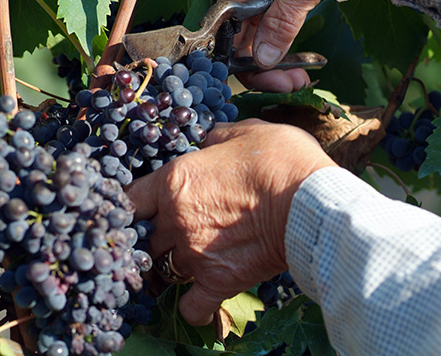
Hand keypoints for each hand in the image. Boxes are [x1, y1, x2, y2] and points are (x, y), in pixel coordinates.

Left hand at [125, 119, 335, 325]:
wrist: (311, 202)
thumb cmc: (281, 160)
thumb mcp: (245, 132)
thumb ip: (215, 139)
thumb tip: (206, 143)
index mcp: (175, 182)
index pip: (129, 199)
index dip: (131, 205)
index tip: (141, 207)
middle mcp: (176, 220)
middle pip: (146, 236)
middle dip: (157, 234)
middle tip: (176, 230)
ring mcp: (194, 255)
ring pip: (163, 269)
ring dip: (173, 265)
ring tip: (190, 258)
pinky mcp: (218, 282)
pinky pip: (191, 308)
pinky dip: (193, 306)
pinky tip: (199, 297)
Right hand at [216, 0, 407, 91]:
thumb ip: (281, 25)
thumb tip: (262, 61)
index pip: (227, 37)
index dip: (249, 66)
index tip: (279, 83)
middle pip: (236, 39)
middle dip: (263, 67)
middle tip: (295, 84)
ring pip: (248, 34)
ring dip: (272, 58)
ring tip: (300, 76)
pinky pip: (258, 22)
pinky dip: (275, 40)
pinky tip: (293, 56)